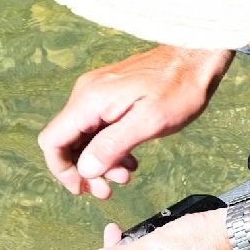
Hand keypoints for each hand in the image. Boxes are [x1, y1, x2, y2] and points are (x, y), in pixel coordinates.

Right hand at [39, 46, 233, 198]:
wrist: (196, 58)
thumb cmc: (179, 87)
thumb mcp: (148, 122)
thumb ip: (112, 146)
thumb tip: (86, 169)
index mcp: (90, 101)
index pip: (53, 141)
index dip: (61, 170)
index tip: (81, 187)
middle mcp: (86, 95)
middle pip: (66, 143)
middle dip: (84, 171)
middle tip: (107, 190)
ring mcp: (97, 95)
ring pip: (82, 139)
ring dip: (99, 163)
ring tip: (124, 175)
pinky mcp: (109, 97)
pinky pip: (97, 130)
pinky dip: (108, 150)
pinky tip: (128, 160)